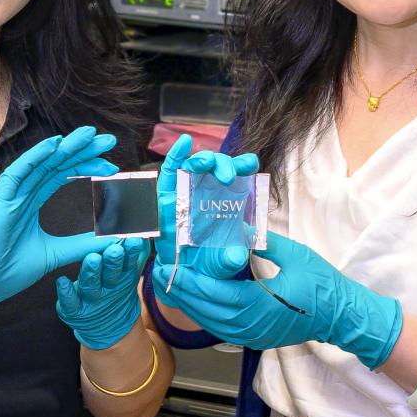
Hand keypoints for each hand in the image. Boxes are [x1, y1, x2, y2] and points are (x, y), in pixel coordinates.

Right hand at [0, 126, 117, 344]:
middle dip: (82, 150)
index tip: (111, 165)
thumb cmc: (9, 270)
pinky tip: (56, 144)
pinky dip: (36, 156)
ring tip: (90, 135)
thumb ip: (81, 244)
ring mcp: (8, 194)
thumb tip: (112, 240)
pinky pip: (18, 172)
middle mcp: (20, 192)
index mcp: (30, 201)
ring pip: (40, 162)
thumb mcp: (55, 254)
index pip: (62, 174)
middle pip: (55, 163)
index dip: (86, 165)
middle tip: (109, 141)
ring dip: (65, 146)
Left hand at [56, 236, 150, 348]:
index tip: (133, 240)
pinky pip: (70, 302)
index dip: (131, 252)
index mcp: (123, 276)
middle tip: (114, 249)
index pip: (129, 262)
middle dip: (113, 261)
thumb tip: (145, 231)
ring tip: (92, 259)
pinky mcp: (75, 310)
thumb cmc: (115, 287)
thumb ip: (137, 251)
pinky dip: (66, 292)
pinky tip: (62, 281)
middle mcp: (108, 287)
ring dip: (91, 272)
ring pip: (91, 285)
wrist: (108, 325)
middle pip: (112, 274)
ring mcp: (92, 299)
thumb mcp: (129, 272)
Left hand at [153, 232, 403, 370]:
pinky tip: (194, 298)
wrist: (343, 316)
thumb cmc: (322, 285)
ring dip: (189, 304)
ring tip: (171, 284)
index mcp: (261, 306)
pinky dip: (204, 313)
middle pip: (206, 312)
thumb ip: (262, 242)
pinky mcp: (255, 338)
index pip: (217, 295)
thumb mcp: (294, 254)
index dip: (192, 282)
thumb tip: (238, 227)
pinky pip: (221, 328)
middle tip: (160, 274)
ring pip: (210, 323)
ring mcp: (253, 336)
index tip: (173, 267)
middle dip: (181, 293)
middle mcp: (252, 327)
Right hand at [156, 134, 259, 277]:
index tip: (251, 163)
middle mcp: (208, 191)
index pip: (238, 177)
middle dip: (223, 165)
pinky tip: (184, 143)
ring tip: (207, 162)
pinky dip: (175, 156)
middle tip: (228, 177)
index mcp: (227, 200)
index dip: (244, 166)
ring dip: (201, 160)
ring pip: (194, 166)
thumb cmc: (207, 260)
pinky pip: (169, 172)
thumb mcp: (222, 263)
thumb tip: (236, 256)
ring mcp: (186, 190)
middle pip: (216, 168)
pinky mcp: (166, 196)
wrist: (183, 273)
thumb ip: (230, 259)